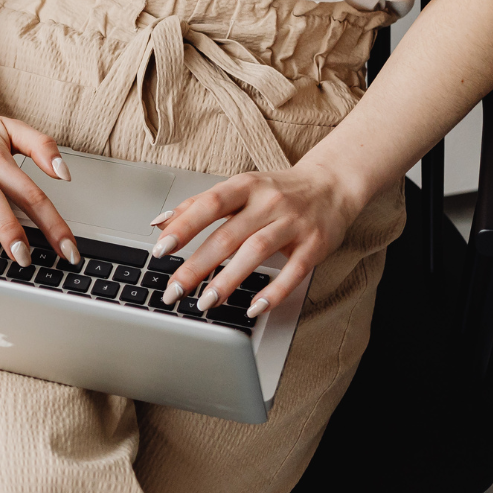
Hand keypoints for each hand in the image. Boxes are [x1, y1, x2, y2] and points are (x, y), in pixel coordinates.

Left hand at [149, 164, 368, 315]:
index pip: (209, 205)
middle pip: (228, 235)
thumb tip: (159, 223)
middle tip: (174, 291)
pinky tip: (254, 308)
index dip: (184, 227)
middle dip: (197, 266)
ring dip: (228, 280)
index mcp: (246, 186)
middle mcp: (269, 202)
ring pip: (256, 252)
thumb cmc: (278, 191)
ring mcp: (293, 223)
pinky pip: (294, 272)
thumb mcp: (239, 189)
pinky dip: (274, 292)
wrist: (333, 184)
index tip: (161, 250)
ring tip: (206, 302)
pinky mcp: (315, 245)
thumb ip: (199, 205)